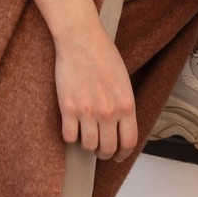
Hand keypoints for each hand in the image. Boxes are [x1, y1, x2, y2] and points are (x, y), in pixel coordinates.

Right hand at [51, 22, 139, 162]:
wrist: (81, 40)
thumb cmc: (103, 55)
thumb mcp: (124, 82)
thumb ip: (124, 105)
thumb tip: (121, 126)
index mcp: (126, 105)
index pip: (129, 142)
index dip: (123, 154)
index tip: (118, 156)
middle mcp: (108, 113)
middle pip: (107, 148)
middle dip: (104, 153)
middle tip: (100, 150)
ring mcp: (87, 112)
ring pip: (88, 146)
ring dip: (87, 146)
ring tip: (86, 137)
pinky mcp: (68, 109)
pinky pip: (69, 136)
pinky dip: (70, 137)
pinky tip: (72, 128)